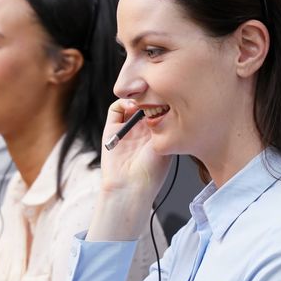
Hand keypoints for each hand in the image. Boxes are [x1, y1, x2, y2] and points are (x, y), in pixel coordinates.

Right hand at [87, 100, 172, 240]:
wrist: (130, 187)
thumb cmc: (152, 171)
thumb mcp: (166, 144)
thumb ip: (166, 123)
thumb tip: (168, 101)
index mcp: (159, 132)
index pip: (161, 108)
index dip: (164, 99)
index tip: (169, 96)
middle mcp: (142, 129)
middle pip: (146, 102)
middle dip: (150, 95)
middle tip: (156, 93)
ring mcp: (127, 128)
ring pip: (130, 103)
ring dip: (136, 98)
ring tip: (143, 101)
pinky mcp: (111, 129)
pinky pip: (115, 109)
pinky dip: (122, 103)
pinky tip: (131, 106)